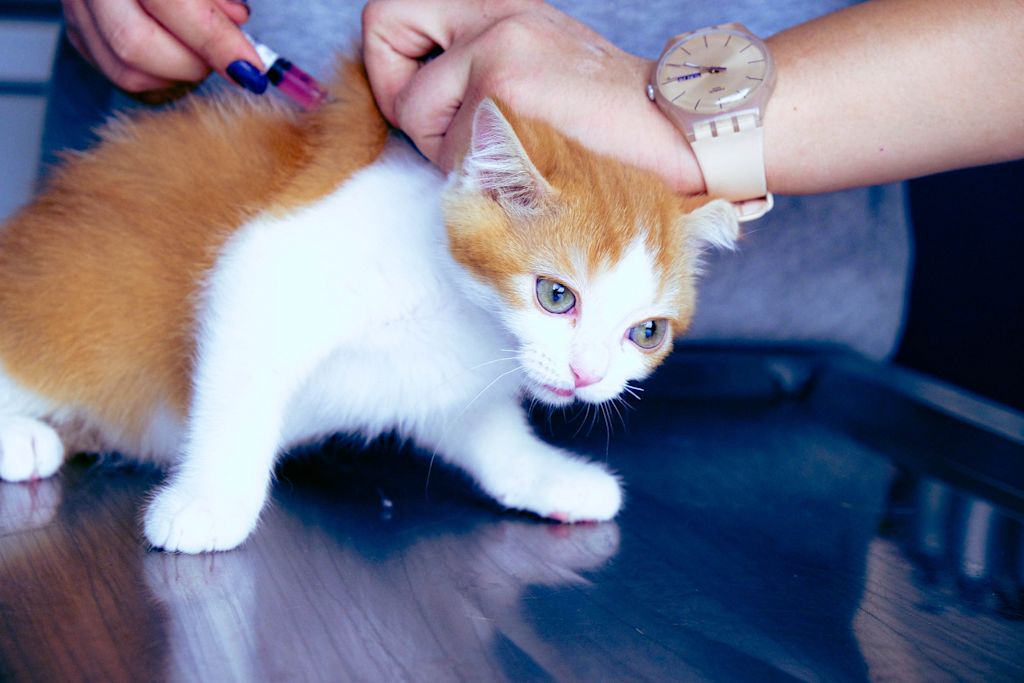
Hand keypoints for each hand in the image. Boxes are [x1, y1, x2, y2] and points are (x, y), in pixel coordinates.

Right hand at [61, 0, 262, 92]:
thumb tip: (237, 20)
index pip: (171, 4)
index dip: (215, 41)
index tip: (252, 68)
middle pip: (135, 45)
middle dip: (193, 63)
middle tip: (226, 57)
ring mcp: (77, 7)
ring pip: (125, 69)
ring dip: (178, 72)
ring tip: (203, 49)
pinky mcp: (77, 30)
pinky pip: (118, 72)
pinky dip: (159, 73)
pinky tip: (179, 50)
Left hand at [362, 0, 703, 192]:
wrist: (674, 136)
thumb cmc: (606, 125)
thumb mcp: (536, 72)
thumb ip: (474, 73)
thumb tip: (410, 100)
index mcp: (499, 7)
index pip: (396, 12)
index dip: (390, 64)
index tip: (418, 102)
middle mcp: (493, 11)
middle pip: (383, 26)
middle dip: (396, 92)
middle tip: (439, 128)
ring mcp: (497, 44)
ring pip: (415, 111)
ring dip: (450, 150)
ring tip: (510, 156)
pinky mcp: (505, 85)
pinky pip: (449, 145)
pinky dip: (477, 171)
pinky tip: (523, 168)